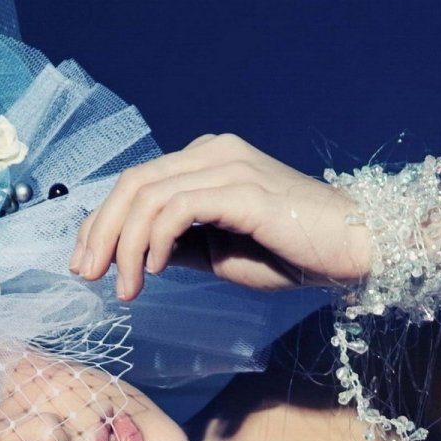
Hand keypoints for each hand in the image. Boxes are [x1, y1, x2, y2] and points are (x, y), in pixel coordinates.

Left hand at [68, 132, 372, 300]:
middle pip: (132, 183)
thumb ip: (180, 244)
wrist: (356, 249)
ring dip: (124, 246)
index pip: (137, 182)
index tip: (84, 263)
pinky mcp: (242, 188)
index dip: (101, 222)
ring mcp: (228, 165)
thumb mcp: (221, 252)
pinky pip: (178, 208)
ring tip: (124, 288)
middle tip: (85, 276)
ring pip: (147, 195)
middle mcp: (213, 152)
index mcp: (207, 160)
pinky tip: (155, 271)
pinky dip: (155, 240)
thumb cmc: (294, 252)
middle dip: (99, 232)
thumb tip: (135, 256)